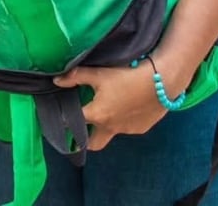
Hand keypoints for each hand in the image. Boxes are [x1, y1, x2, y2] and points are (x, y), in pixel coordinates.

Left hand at [54, 61, 168, 150]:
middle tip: (82, 124)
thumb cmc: (126, 76)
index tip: (62, 117)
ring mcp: (126, 131)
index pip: (74, 123)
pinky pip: (127, 127)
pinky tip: (128, 104)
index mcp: (97, 115)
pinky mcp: (140, 129)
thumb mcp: (99, 73)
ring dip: (107, 123)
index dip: (66, 119)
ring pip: (111, 133)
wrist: (160, 82)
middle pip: (93, 144)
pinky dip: (123, 119)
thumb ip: (76, 76)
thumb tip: (56, 81)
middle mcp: (110, 127)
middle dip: (85, 139)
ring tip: (110, 104)